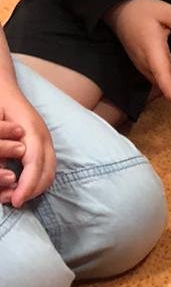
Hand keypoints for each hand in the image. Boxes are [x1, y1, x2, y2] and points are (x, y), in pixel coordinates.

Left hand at [0, 87, 55, 206]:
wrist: (1, 85)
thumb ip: (1, 149)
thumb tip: (4, 171)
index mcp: (31, 130)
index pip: (35, 164)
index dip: (26, 186)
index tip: (14, 200)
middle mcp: (43, 136)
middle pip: (47, 172)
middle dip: (32, 192)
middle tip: (12, 202)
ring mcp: (45, 139)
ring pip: (50, 172)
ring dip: (35, 188)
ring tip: (15, 196)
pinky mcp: (43, 143)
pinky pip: (47, 167)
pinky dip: (37, 181)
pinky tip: (21, 185)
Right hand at [108, 0, 170, 104]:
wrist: (120, 12)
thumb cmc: (141, 10)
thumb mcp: (166, 11)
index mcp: (152, 51)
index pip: (162, 77)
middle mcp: (147, 63)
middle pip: (170, 82)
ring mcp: (144, 66)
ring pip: (167, 81)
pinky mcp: (145, 66)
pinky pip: (163, 77)